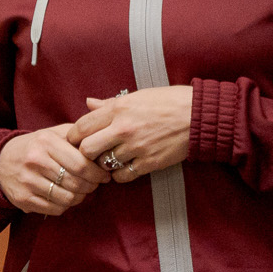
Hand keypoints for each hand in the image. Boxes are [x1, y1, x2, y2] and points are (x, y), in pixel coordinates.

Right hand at [0, 124, 104, 214]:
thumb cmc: (35, 147)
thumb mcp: (53, 133)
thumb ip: (77, 135)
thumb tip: (103, 146)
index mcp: (45, 142)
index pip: (81, 164)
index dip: (97, 173)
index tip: (104, 175)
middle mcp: (35, 161)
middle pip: (76, 183)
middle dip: (91, 186)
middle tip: (95, 184)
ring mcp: (27, 182)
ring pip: (68, 199)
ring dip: (80, 197)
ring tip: (81, 191)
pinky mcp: (23, 199)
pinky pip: (56, 209)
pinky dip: (66, 205)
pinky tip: (65, 196)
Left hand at [71, 86, 193, 182]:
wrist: (199, 116)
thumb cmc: (169, 101)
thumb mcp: (137, 96)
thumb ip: (110, 103)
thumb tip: (88, 103)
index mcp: (118, 108)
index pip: (81, 126)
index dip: (73, 136)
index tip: (74, 141)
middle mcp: (123, 128)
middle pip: (87, 149)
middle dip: (85, 153)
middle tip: (90, 154)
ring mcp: (136, 147)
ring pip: (104, 164)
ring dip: (104, 164)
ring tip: (108, 160)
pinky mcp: (149, 163)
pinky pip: (123, 176)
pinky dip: (119, 175)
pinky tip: (123, 168)